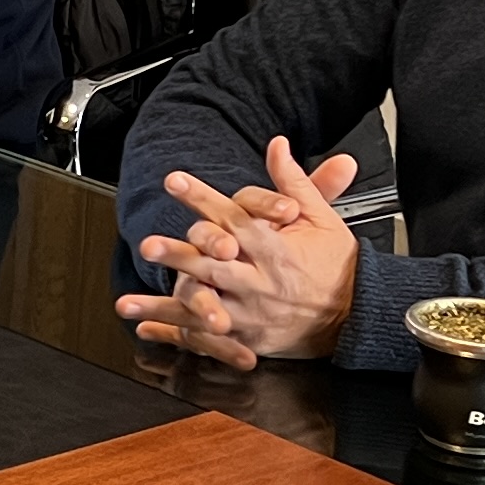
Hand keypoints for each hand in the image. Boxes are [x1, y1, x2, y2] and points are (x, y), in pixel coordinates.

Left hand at [112, 136, 360, 369]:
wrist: (358, 316)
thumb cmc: (339, 265)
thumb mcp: (322, 219)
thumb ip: (294, 182)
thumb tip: (277, 146)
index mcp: (277, 249)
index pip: (234, 218)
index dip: (203, 198)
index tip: (174, 181)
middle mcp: (261, 281)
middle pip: (214, 265)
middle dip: (179, 255)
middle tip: (148, 245)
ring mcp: (252, 313)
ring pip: (203, 306)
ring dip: (163, 304)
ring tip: (127, 302)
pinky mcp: (247, 338)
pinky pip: (206, 338)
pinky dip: (175, 334)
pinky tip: (146, 329)